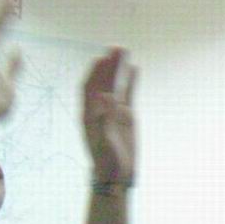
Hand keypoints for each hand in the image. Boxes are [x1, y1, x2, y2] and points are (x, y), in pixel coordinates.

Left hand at [82, 48, 136, 183]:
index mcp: (89, 115)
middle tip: (116, 47)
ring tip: (125, 50)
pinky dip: (130, 81)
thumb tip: (104, 96)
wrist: (116, 176)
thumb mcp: (104, 143)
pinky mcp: (126, 116)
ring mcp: (114, 111)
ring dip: (119, 68)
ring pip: (116, 84)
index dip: (94, 73)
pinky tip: (135, 68)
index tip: (101, 59)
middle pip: (103, 81)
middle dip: (108, 65)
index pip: (89, 88)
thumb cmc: (107, 162)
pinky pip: (128, 94)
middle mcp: (100, 109)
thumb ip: (104, 120)